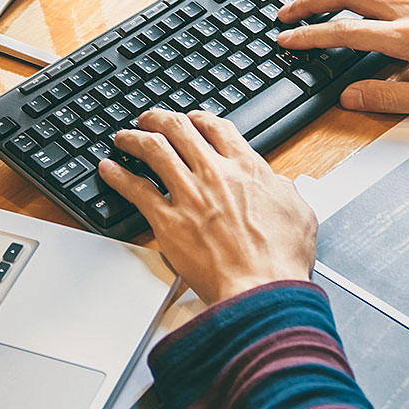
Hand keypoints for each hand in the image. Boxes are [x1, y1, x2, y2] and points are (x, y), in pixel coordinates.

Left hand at [100, 109, 316, 304]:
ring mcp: (189, 195)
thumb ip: (285, 190)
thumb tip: (278, 184)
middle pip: (179, 129)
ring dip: (134, 138)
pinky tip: (108, 170)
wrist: (262, 289)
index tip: (192, 120)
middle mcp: (215, 174)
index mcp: (247, 168)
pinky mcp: (168, 221)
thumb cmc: (280, 260)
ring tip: (123, 137)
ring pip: (154, 149)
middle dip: (159, 118)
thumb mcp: (299, 213)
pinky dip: (118, 176)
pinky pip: (136, 189)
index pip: (217, 128)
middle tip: (149, 120)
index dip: (200, 118)